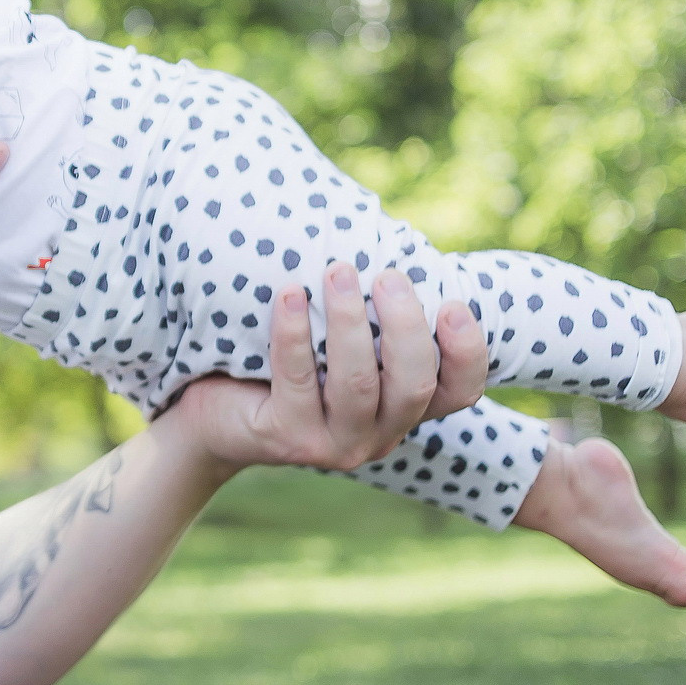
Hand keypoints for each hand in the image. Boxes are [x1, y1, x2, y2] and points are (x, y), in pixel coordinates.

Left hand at [167, 262, 486, 475]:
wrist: (217, 416)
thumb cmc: (288, 366)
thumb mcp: (338, 345)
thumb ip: (373, 316)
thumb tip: (387, 240)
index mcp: (404, 407)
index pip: (460, 392)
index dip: (468, 353)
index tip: (453, 305)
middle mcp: (380, 434)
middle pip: (414, 386)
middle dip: (405, 326)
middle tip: (387, 276)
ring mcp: (336, 444)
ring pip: (357, 385)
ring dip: (349, 323)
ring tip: (338, 272)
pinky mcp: (288, 439)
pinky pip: (296, 381)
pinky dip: (294, 333)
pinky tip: (289, 294)